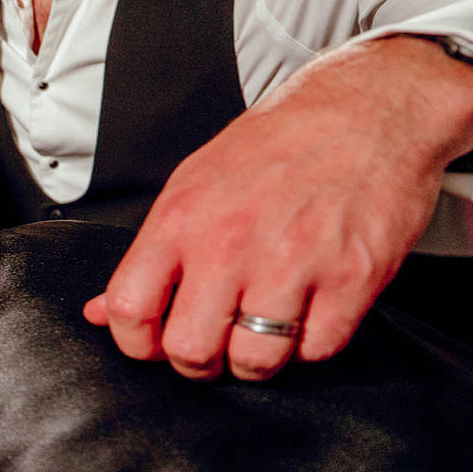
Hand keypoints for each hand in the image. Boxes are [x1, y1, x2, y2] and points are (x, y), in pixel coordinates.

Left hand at [85, 35, 472, 380]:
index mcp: (182, 219)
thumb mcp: (194, 183)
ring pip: (256, 360)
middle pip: (190, 349)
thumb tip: (102, 310)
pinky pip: (318, 350)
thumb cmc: (282, 143)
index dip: (136, 343)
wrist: (370, 109)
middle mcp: (231, 243)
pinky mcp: (351, 278)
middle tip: (215, 345)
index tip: (152, 344)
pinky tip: (309, 312)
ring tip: (264, 329)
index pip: (129, 308)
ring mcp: (293, 263)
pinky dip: (312, 343)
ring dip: (257, 359)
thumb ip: (149, 254)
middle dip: (199, 362)